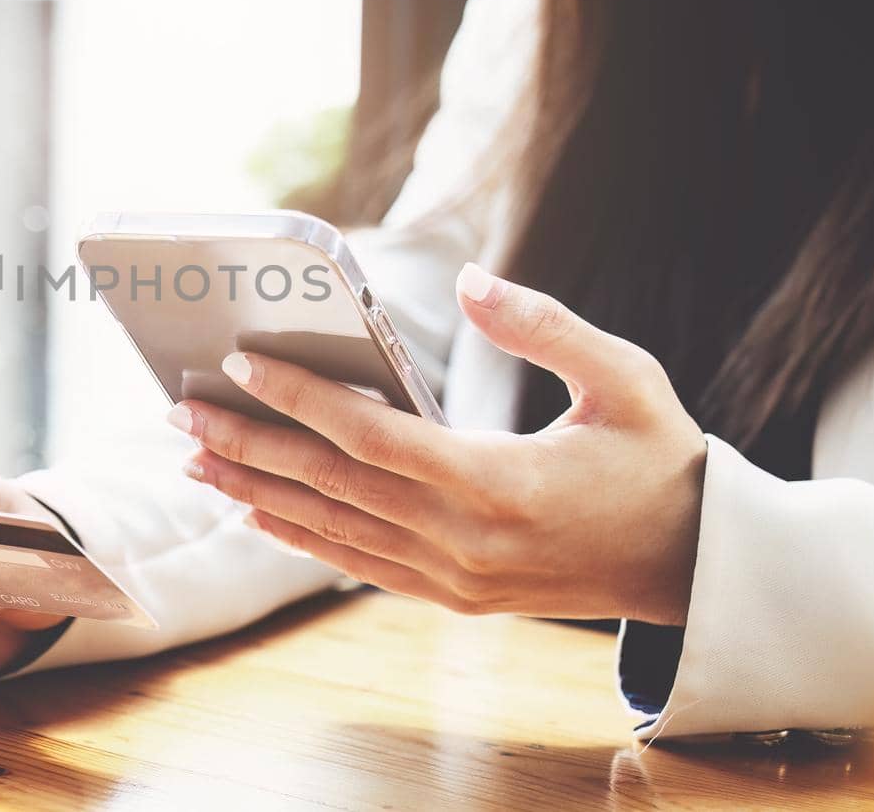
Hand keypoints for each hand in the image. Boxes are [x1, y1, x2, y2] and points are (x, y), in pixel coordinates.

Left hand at [170, 263, 706, 626]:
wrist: (692, 565)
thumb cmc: (661, 461)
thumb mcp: (627, 379)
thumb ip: (546, 327)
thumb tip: (471, 279)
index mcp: (496, 481)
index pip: (370, 434)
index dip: (299, 397)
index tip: (237, 362)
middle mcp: (460, 538)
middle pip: (329, 484)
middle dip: (247, 445)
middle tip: (180, 412)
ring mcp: (451, 576)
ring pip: (330, 530)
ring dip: (256, 492)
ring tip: (194, 461)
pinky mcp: (450, 595)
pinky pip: (356, 563)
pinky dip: (300, 538)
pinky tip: (257, 514)